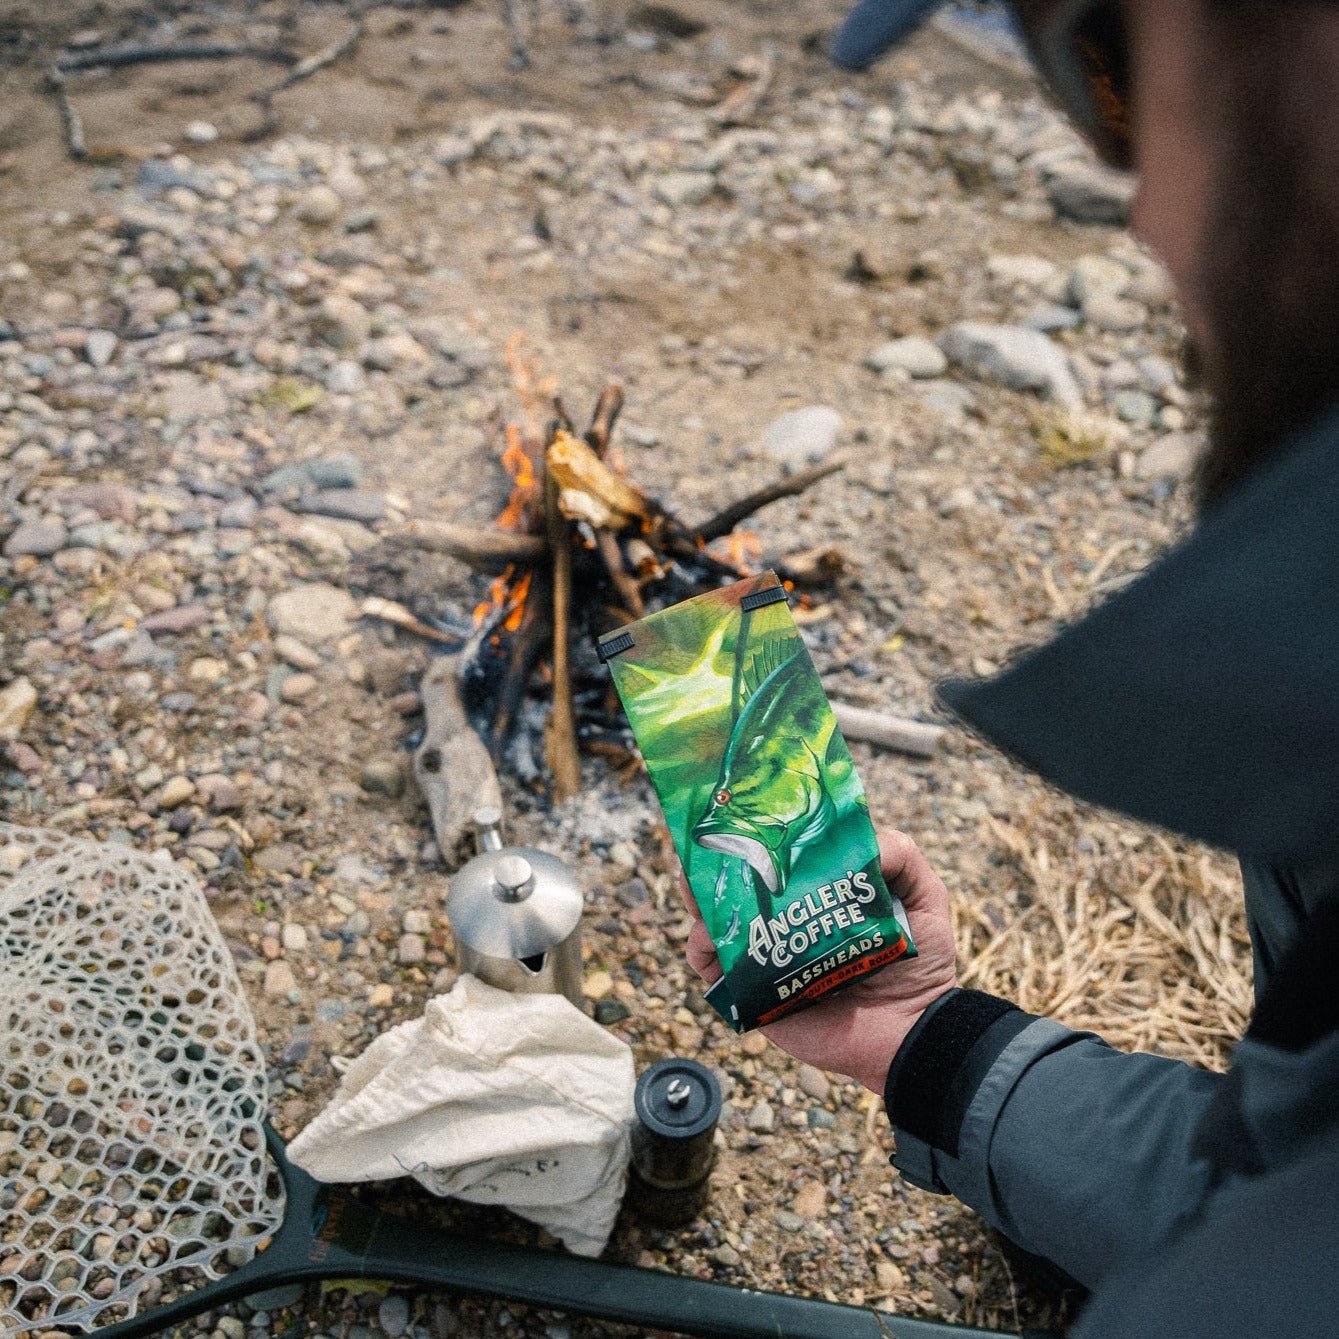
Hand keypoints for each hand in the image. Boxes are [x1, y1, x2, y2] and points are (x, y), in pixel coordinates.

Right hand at [684, 830, 957, 1093]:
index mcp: (820, 897)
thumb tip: (858, 840)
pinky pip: (716, 974)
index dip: (755, 839)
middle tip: (704, 851)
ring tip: (696, 890)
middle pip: (739, 889)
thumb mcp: (924, 896)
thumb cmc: (921, 965)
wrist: (914, 1032)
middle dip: (714, 867)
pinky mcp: (757, 997)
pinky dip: (702, 952)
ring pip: (719, 926)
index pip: (780, 861)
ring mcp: (770, 960)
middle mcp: (789, 925)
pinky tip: (707, 938)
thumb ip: (901, 856)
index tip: (738, 819)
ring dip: (700, 903)